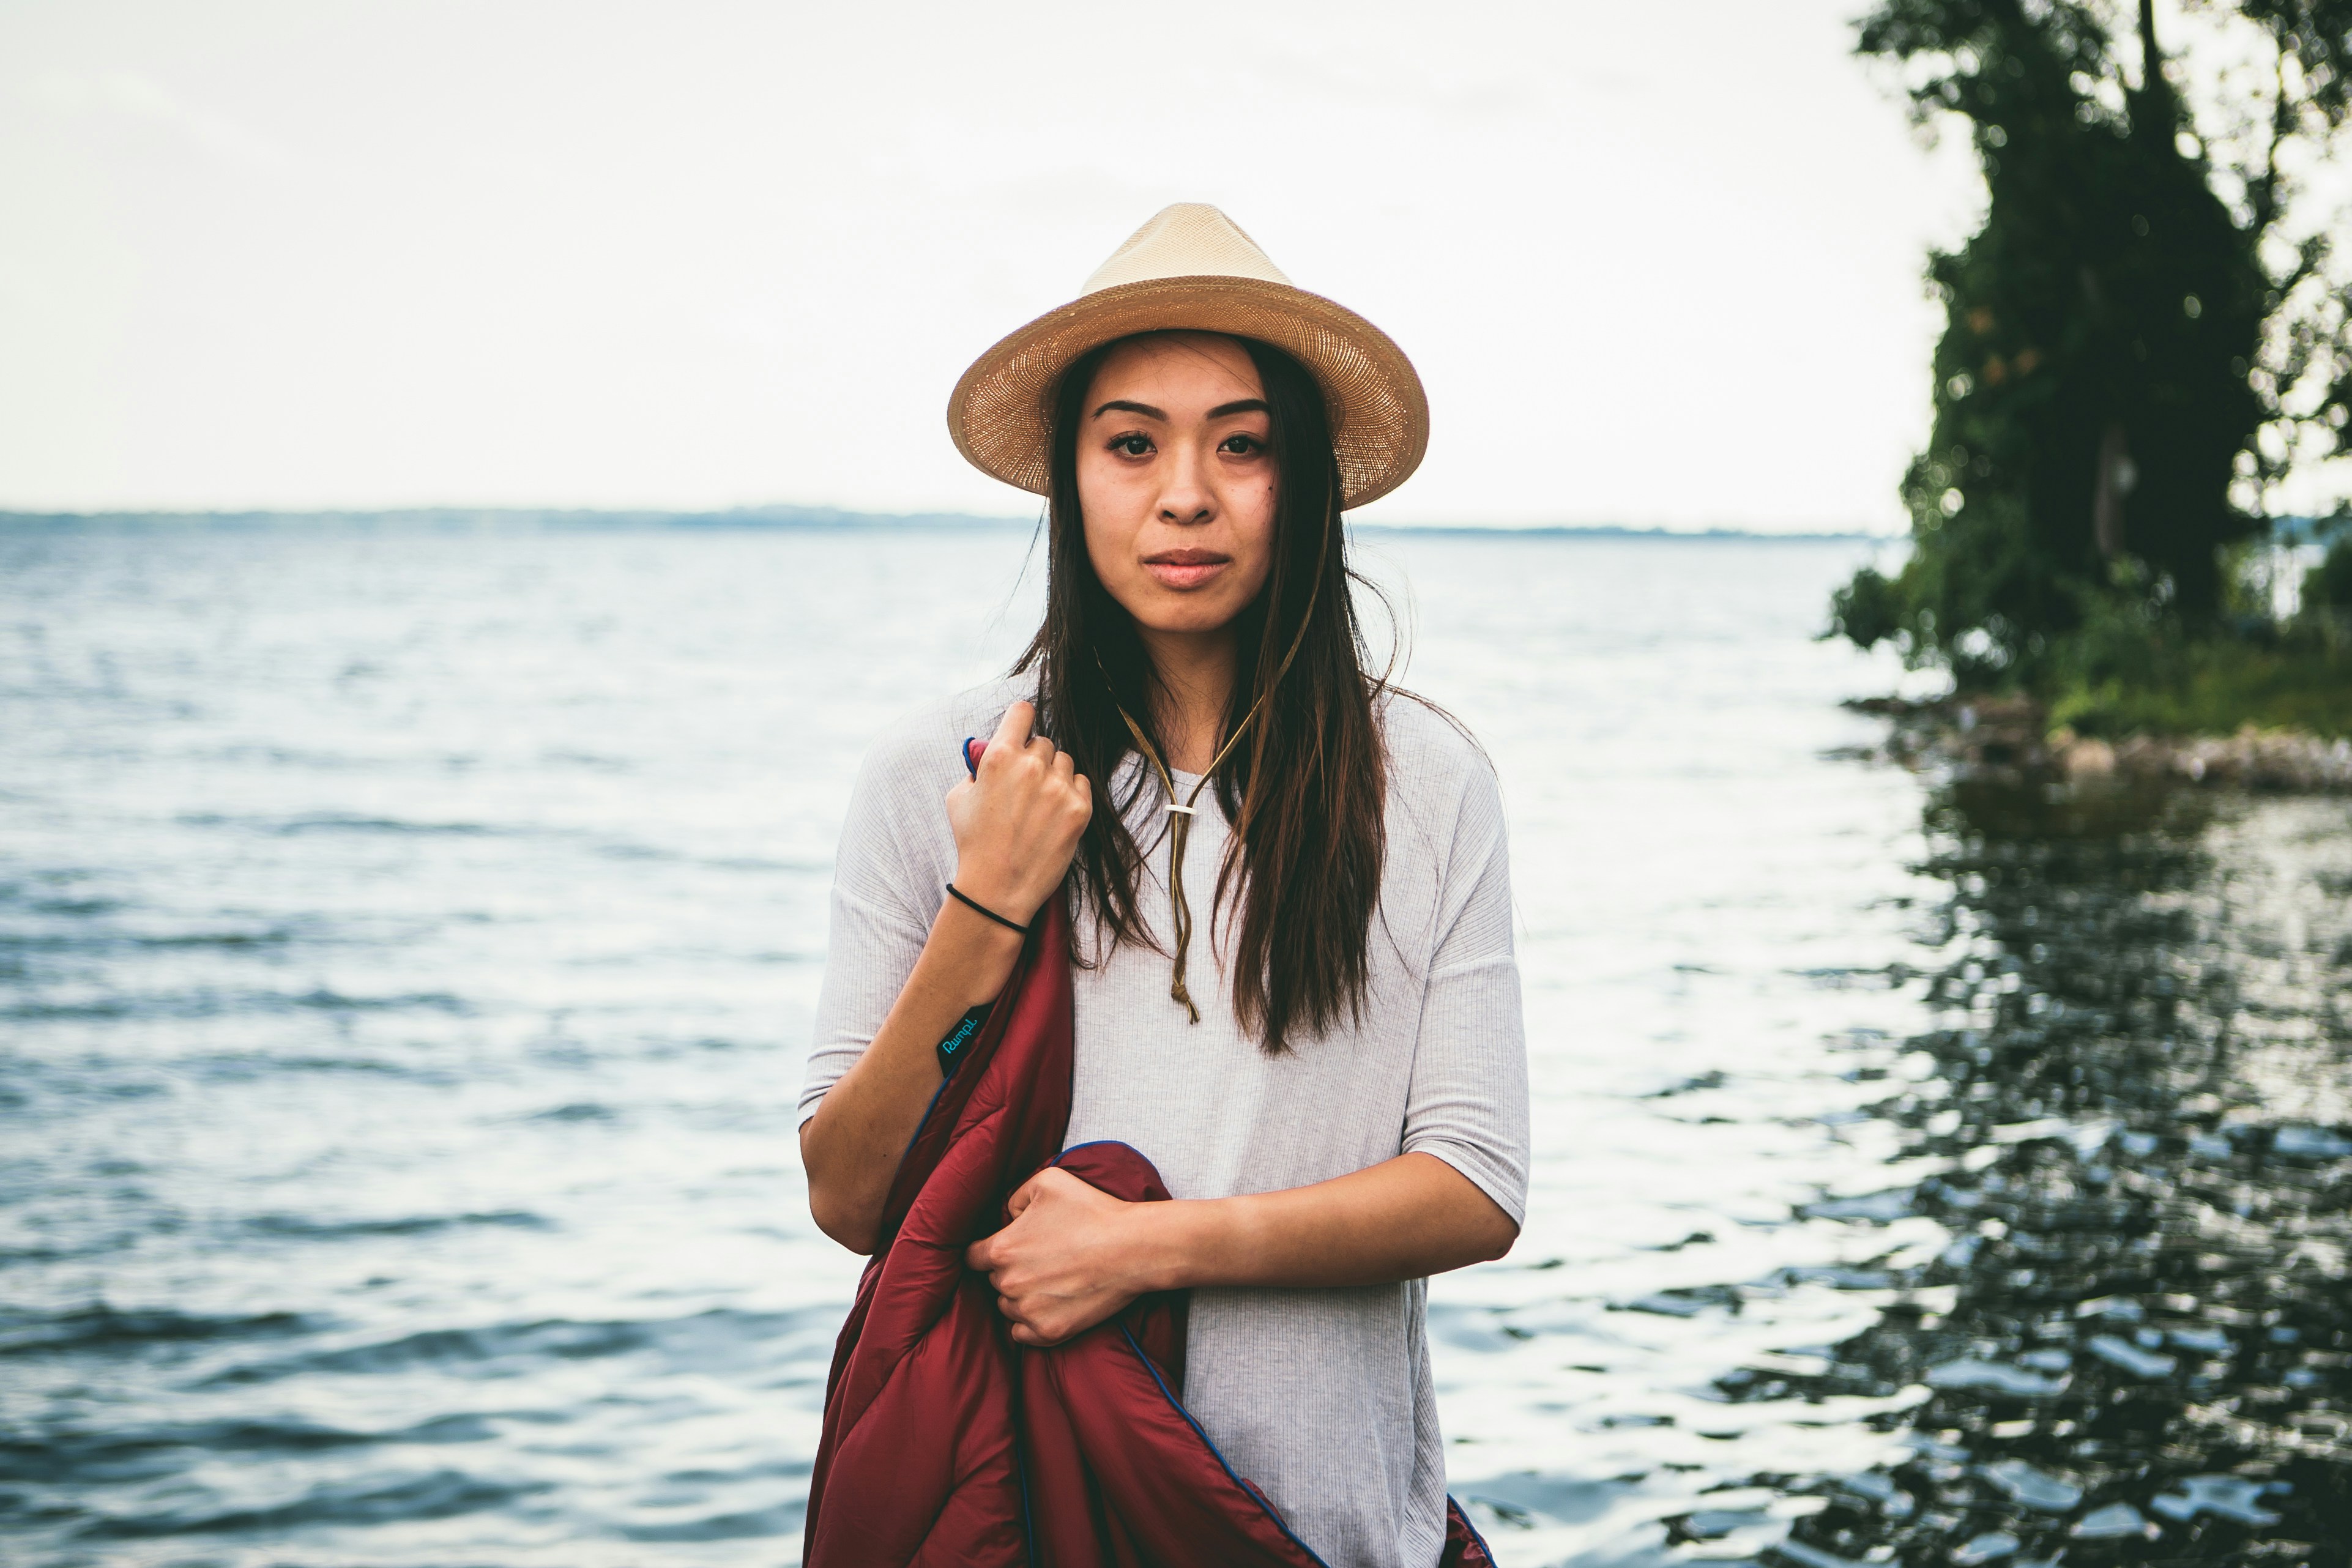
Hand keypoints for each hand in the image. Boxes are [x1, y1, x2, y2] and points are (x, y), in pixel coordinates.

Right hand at [945, 701, 1090, 926]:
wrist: (997, 889)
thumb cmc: (974, 843)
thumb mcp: (959, 797)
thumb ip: (977, 767)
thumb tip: (990, 752)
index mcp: (1000, 756)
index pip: (1022, 712)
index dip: (1021, 721)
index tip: (1021, 732)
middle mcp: (1032, 766)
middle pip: (1043, 742)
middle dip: (1034, 759)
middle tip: (1024, 786)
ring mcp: (1059, 787)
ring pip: (1064, 762)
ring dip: (1054, 776)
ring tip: (1039, 804)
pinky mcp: (1079, 808)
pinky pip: (1082, 783)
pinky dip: (1071, 794)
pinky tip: (1054, 814)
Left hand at [965, 1167, 1160, 1346]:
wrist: (1133, 1248)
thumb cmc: (1092, 1210)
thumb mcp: (1048, 1180)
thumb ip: (1015, 1195)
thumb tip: (1008, 1216)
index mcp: (1003, 1249)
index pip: (972, 1257)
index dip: (985, 1251)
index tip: (1003, 1249)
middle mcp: (1009, 1284)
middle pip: (994, 1281)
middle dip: (1011, 1270)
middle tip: (1041, 1259)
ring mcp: (1029, 1311)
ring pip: (1008, 1307)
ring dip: (1021, 1296)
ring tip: (1051, 1280)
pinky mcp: (1050, 1332)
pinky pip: (1022, 1334)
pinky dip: (1030, 1323)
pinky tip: (1048, 1306)